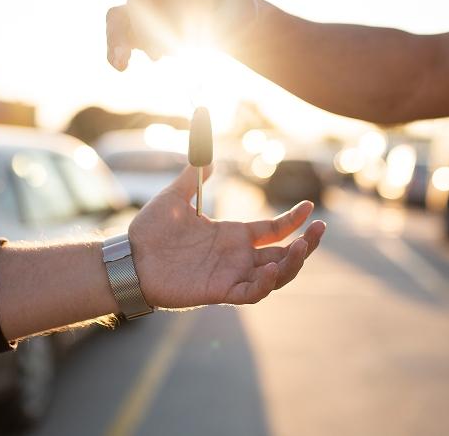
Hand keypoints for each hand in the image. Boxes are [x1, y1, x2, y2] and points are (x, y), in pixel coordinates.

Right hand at [106, 0, 258, 70]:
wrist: (222, 25)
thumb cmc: (235, 15)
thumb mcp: (245, 11)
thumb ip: (243, 9)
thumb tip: (246, 13)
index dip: (176, 9)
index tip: (189, 37)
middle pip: (143, 1)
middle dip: (154, 29)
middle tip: (177, 51)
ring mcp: (145, 3)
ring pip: (122, 16)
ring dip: (122, 40)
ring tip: (124, 61)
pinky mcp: (138, 25)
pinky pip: (117, 31)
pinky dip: (115, 48)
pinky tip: (120, 67)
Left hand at [128, 166, 324, 307]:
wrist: (128, 258)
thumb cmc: (149, 231)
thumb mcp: (174, 196)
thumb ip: (193, 176)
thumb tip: (207, 155)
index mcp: (232, 235)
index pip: (273, 230)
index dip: (294, 220)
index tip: (310, 206)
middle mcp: (237, 257)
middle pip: (284, 254)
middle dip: (307, 244)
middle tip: (320, 229)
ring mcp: (230, 275)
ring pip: (275, 276)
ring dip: (293, 264)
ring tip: (303, 247)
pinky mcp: (219, 292)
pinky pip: (251, 292)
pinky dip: (265, 283)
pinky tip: (271, 267)